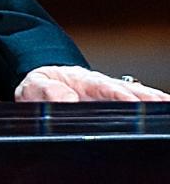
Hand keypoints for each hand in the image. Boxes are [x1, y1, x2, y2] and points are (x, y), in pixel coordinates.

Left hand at [15, 65, 169, 101]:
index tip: (129, 101)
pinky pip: (135, 106)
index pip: (103, 87)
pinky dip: (148, 108)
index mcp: (82, 80)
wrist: (42, 86)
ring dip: (151, 102)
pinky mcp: (115, 106)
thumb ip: (44, 91)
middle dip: (145, 98)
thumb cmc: (40, 87)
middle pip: (128, 91)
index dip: (117, 94)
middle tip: (160, 104)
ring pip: (136, 96)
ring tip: (166, 106)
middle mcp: (102, 87)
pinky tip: (162, 109)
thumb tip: (65, 99)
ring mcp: (111, 96)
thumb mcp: (33, 86)